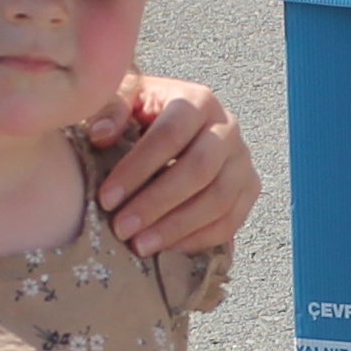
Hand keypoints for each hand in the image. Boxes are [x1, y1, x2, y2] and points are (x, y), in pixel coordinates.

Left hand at [90, 76, 257, 254]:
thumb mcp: (124, 101)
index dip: (137, 169)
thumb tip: (101, 136)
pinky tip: (168, 249)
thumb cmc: (142, 114)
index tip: (106, 199)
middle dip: (157, 203)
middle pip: (199, 170)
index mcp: (197, 101)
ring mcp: (242, 160)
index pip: (170, 135)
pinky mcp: (248, 188)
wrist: (173, 125)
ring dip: (177, 228)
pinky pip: (231, 221)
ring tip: (140, 246)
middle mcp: (227, 127)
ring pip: (218, 200)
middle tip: (122, 228)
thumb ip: (110, 111)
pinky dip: (200, 239)